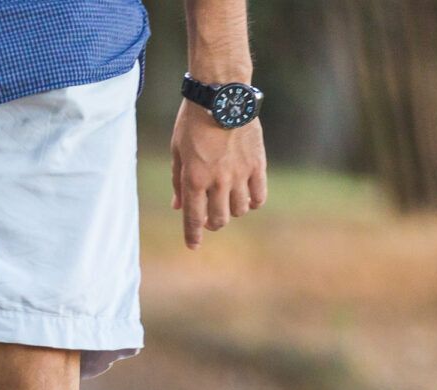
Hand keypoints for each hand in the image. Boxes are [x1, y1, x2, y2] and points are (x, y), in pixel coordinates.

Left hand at [170, 103, 266, 248]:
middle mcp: (218, 181)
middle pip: (219, 219)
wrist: (221, 95)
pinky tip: (248, 198)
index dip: (192, 236)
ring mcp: (240, 173)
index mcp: (194, 179)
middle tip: (210, 218)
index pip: (193, 218)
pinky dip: (254, 201)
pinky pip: (259, 195)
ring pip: (240, 210)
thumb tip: (179, 206)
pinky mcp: (258, 163)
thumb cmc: (193, 121)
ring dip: (232, 211)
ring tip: (228, 202)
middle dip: (213, 223)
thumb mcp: (177, 151)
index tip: (193, 246)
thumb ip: (178, 181)